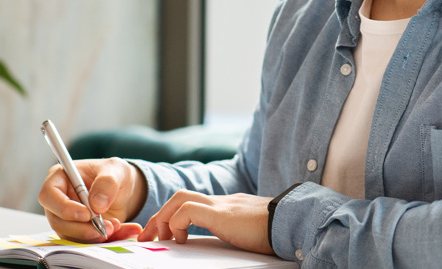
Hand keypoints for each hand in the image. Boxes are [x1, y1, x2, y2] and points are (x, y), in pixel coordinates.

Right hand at [38, 157, 147, 242]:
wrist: (125, 189)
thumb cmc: (114, 174)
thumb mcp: (116, 170)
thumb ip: (107, 183)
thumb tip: (96, 204)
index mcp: (60, 178)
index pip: (48, 196)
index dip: (64, 208)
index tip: (87, 214)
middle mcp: (59, 200)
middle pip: (58, 221)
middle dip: (82, 229)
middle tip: (106, 227)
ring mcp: (67, 219)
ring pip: (70, 236)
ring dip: (93, 237)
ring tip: (116, 226)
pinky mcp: (79, 232)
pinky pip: (87, 242)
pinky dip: (105, 241)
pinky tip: (121, 231)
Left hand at [137, 191, 272, 254]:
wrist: (292, 222)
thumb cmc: (276, 232)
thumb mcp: (248, 233)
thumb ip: (235, 232)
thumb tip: (230, 245)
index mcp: (226, 207)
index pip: (192, 202)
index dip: (172, 216)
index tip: (161, 234)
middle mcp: (221, 202)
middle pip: (180, 196)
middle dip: (160, 216)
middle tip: (149, 237)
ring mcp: (221, 205)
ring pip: (180, 199)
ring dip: (164, 218)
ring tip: (161, 238)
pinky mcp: (221, 214)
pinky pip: (187, 210)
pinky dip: (177, 223)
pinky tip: (182, 239)